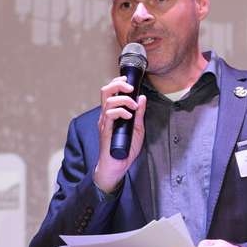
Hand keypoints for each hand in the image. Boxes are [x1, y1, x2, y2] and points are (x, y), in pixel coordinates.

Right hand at [93, 76, 146, 192]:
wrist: (116, 166)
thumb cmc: (126, 149)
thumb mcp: (137, 128)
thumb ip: (139, 114)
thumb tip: (142, 98)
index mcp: (112, 113)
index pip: (110, 92)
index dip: (118, 82)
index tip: (128, 80)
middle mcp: (106, 115)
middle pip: (105, 91)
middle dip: (118, 85)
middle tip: (130, 88)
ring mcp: (104, 122)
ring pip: (108, 101)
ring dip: (124, 100)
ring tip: (133, 106)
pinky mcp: (105, 130)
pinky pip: (109, 115)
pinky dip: (120, 111)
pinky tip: (129, 116)